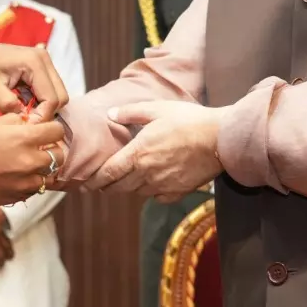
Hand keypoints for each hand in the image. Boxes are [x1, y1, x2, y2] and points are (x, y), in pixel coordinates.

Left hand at [0, 38, 68, 121]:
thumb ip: (11, 108)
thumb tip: (28, 124)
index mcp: (34, 62)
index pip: (52, 98)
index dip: (42, 116)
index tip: (26, 127)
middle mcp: (44, 59)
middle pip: (60, 96)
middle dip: (45, 112)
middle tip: (25, 122)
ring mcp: (43, 63)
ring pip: (55, 94)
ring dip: (41, 107)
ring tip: (21, 115)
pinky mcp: (38, 69)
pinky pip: (47, 91)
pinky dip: (37, 101)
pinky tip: (21, 106)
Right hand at [0, 114, 64, 249]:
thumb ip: (17, 122)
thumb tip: (32, 122)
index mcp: (25, 138)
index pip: (57, 130)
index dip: (50, 128)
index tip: (43, 130)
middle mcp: (29, 162)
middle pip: (59, 155)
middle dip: (51, 149)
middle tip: (37, 147)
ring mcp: (24, 182)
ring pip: (49, 175)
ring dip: (41, 168)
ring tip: (24, 163)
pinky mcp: (17, 197)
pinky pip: (34, 188)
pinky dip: (29, 182)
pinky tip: (13, 175)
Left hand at [88, 100, 222, 199]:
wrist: (222, 139)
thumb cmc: (189, 120)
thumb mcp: (157, 109)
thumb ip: (130, 113)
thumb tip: (110, 115)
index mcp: (137, 154)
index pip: (108, 173)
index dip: (94, 181)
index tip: (85, 184)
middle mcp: (147, 173)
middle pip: (119, 187)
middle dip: (106, 187)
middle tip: (98, 186)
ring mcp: (163, 185)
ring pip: (137, 193)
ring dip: (127, 189)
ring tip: (123, 184)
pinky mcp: (179, 191)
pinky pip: (158, 198)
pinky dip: (151, 193)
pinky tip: (152, 186)